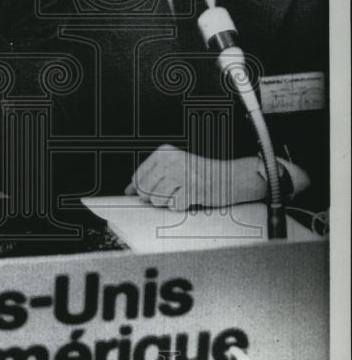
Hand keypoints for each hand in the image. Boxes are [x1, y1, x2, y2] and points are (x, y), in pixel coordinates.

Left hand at [125, 144, 265, 209]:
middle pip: (144, 191)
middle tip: (171, 194)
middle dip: (154, 199)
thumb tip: (128, 191)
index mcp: (164, 152)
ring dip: (168, 203)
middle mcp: (171, 160)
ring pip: (157, 200)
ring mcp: (182, 173)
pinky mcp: (192, 188)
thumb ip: (151, 178)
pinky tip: (191, 197)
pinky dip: (181, 207)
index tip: (151, 192)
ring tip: (182, 193)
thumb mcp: (173, 169)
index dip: (141, 191)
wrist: (231, 178)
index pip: (138, 178)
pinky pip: (174, 207)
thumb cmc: (200, 175)